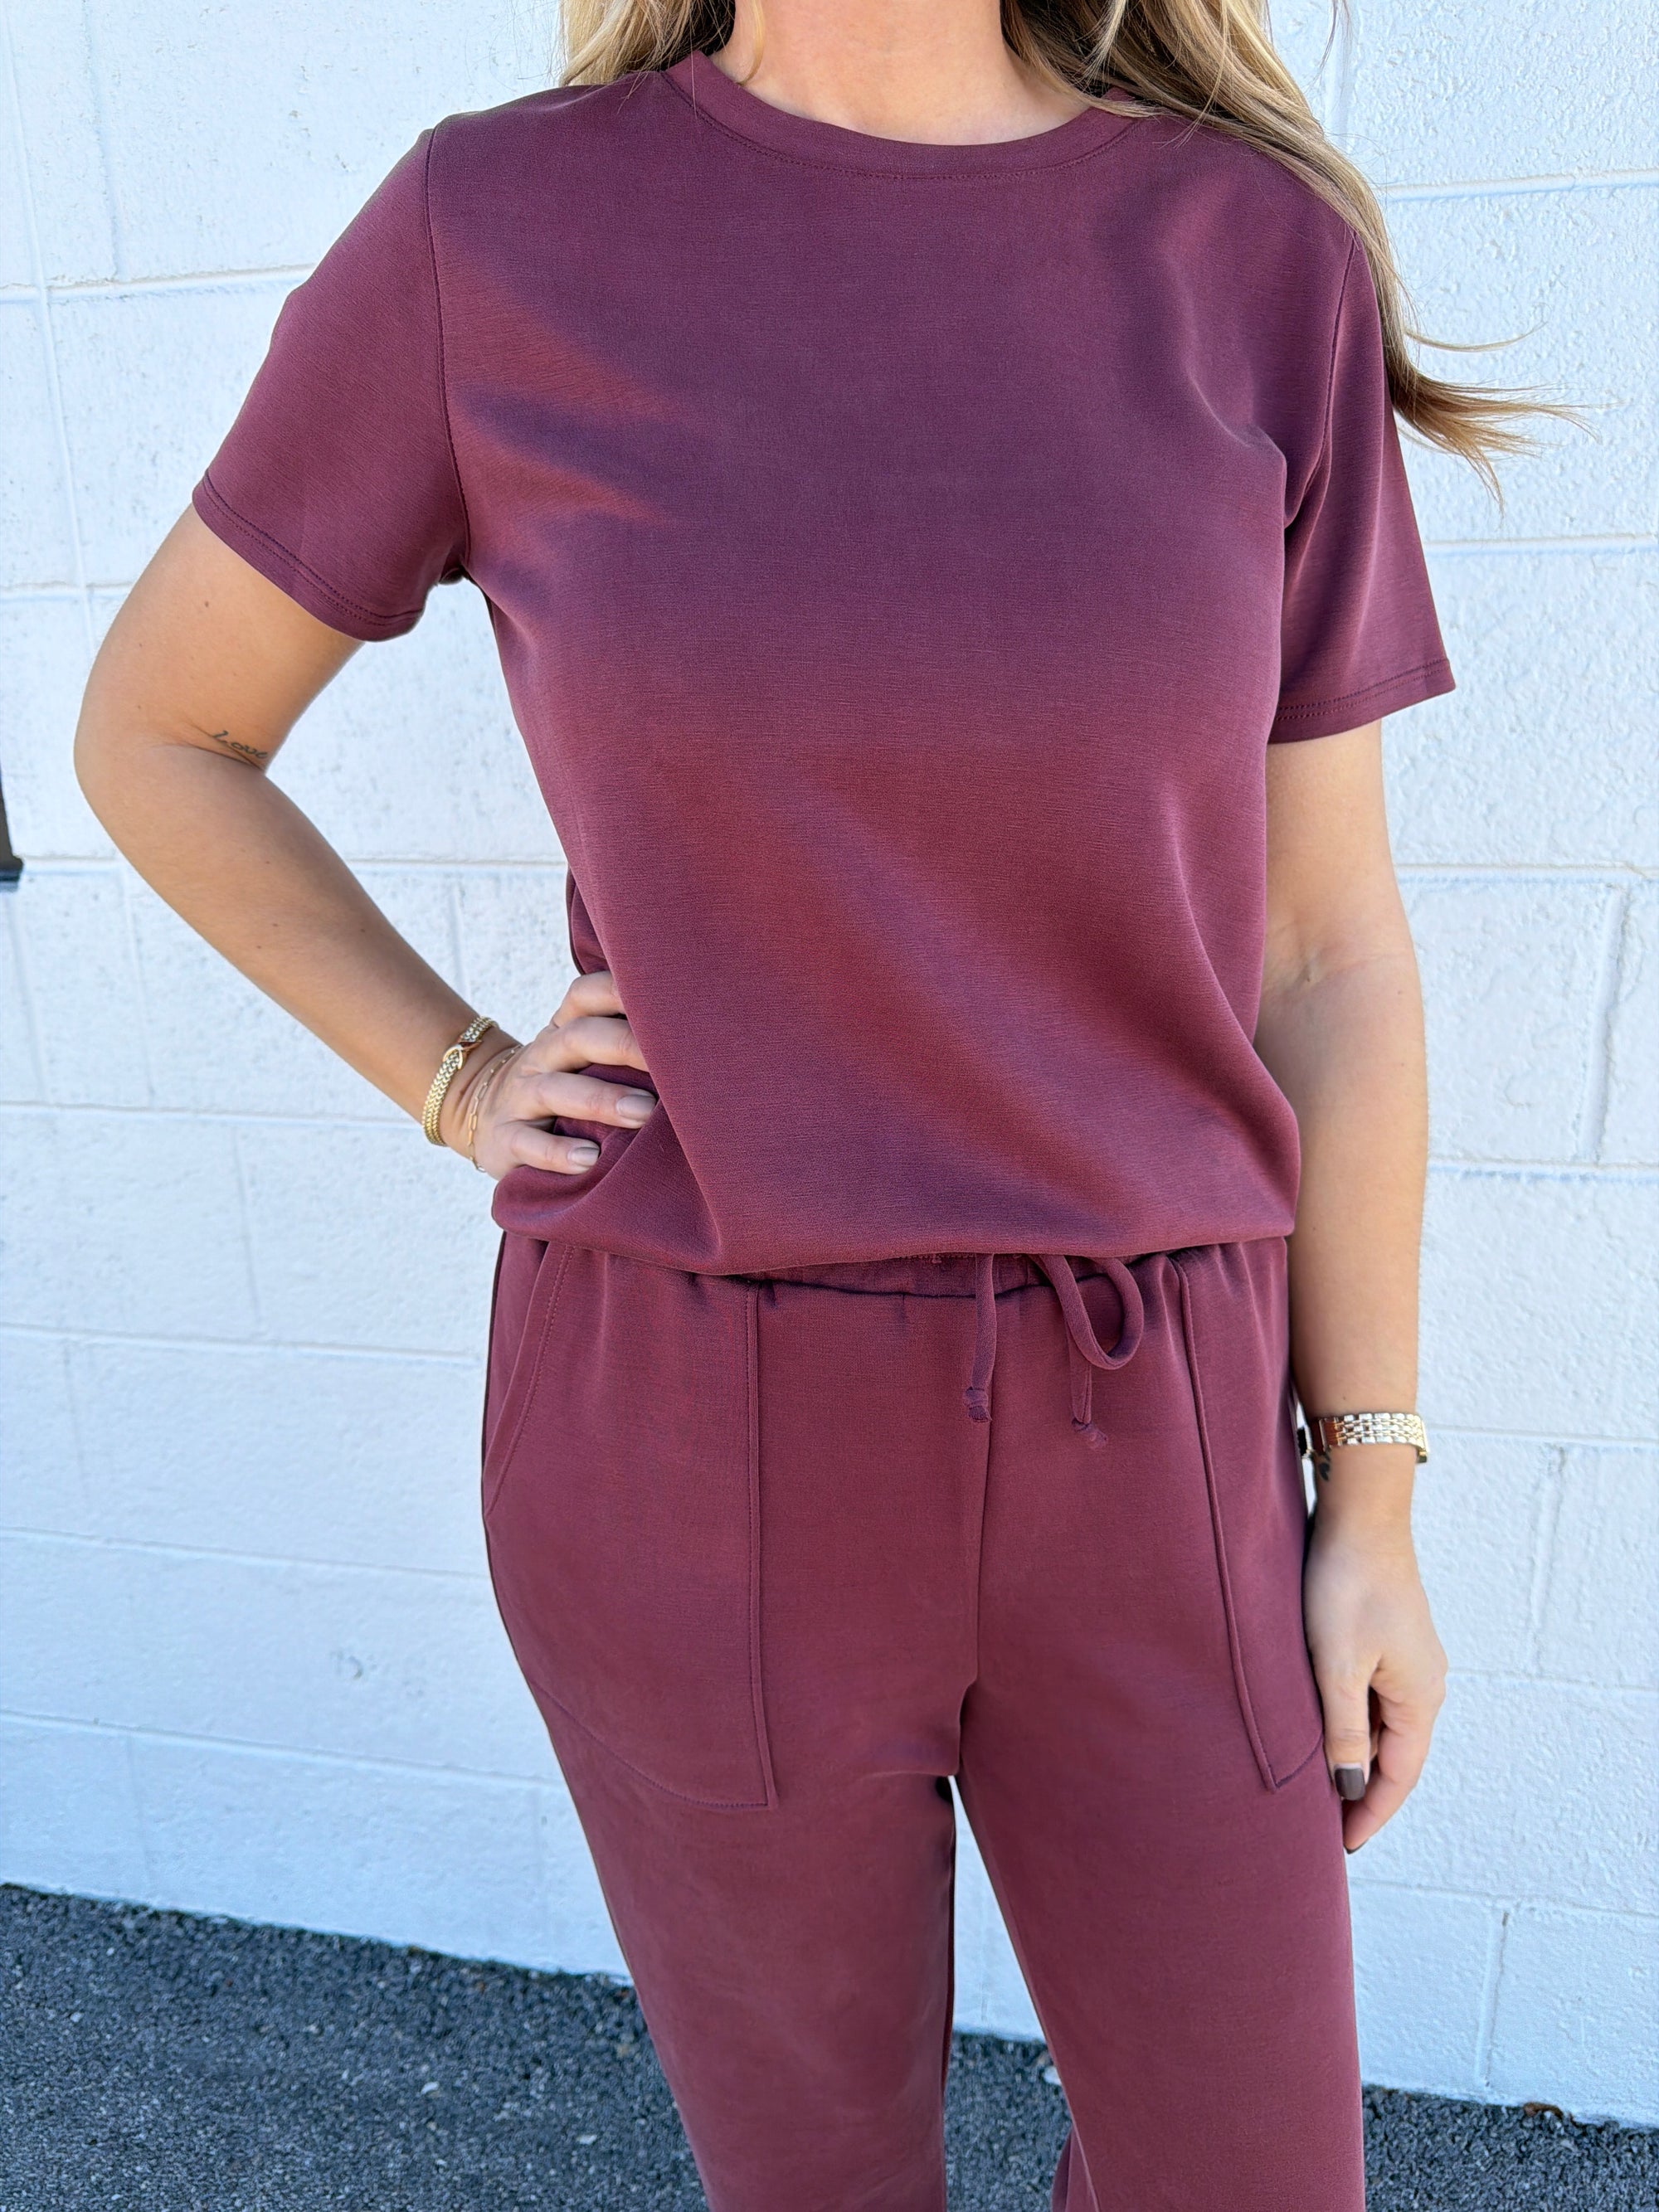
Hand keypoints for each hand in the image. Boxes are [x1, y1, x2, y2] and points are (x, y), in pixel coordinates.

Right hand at [442, 969, 656, 1179]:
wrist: (481, 1113)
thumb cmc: (562, 1086)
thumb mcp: (583, 1058)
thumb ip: (625, 1043)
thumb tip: (706, 1040)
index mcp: (564, 1030)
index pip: (586, 995)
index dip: (620, 990)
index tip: (669, 997)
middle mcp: (542, 1055)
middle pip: (579, 1037)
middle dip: (624, 1045)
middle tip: (671, 1065)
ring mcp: (519, 1096)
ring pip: (555, 1091)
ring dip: (600, 1100)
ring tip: (642, 1113)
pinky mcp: (505, 1138)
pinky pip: (526, 1142)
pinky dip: (557, 1151)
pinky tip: (589, 1160)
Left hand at [1301, 1484, 1446, 1851]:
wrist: (1360, 1513)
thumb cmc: (1346, 1585)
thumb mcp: (1337, 1665)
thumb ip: (1344, 1731)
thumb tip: (1350, 1788)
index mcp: (1422, 1697)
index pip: (1398, 1776)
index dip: (1370, 1814)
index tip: (1341, 1848)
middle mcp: (1426, 1683)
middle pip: (1396, 1756)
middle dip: (1364, 1792)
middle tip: (1325, 1829)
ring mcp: (1410, 1660)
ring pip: (1384, 1726)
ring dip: (1357, 1757)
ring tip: (1319, 1787)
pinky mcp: (1391, 1638)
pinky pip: (1375, 1697)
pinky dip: (1353, 1723)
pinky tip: (1323, 1729)